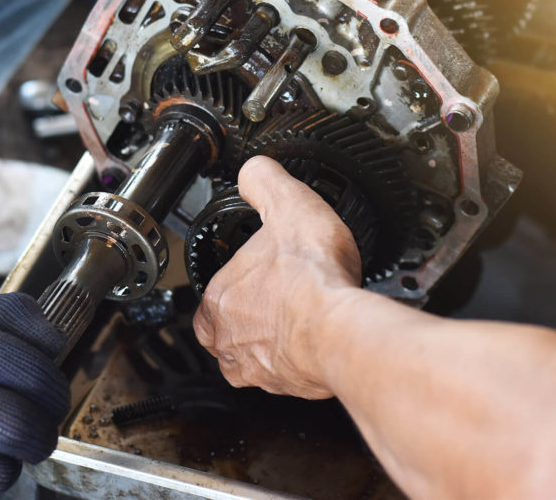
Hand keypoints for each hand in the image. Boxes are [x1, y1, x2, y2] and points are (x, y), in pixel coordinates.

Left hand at [193, 156, 362, 398]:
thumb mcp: (287, 203)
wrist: (340, 329)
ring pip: (253, 354)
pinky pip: (283, 374)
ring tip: (299, 319)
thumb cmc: (312, 277)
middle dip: (252, 313)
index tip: (262, 271)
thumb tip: (254, 170)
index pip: (215, 290)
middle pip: (229, 326)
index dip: (240, 277)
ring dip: (271, 339)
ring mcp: (255, 367)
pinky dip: (296, 361)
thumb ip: (264, 181)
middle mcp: (228, 338)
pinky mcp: (284, 385)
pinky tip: (314, 341)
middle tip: (281, 296)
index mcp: (218, 297)